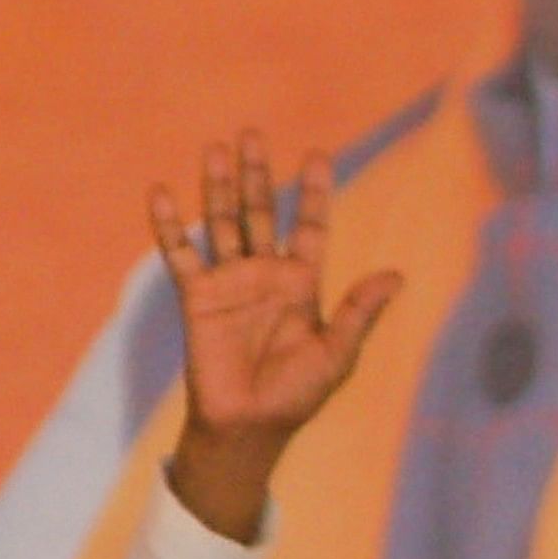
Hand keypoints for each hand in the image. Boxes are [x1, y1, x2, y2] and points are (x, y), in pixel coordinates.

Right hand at [150, 132, 401, 541]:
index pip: (310, 226)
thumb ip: (360, 311)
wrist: (251, 425)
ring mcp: (229, 281)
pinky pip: (179, 254)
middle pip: (260, 212)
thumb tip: (397, 275)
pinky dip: (168, 226)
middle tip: (252, 132)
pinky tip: (161, 192)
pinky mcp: (196, 297)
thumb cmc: (299, 395)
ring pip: (222, 222)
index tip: (317, 154)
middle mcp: (265, 274)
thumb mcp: (338, 353)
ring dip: (217, 187)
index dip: (314, 192)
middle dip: (257, 174)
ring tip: (215, 148)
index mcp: (303, 284)